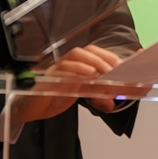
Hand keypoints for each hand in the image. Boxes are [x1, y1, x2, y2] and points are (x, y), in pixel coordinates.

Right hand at [9, 44, 128, 123]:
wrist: (31, 107)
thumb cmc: (55, 96)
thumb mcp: (80, 96)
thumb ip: (97, 96)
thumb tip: (113, 101)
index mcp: (78, 64)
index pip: (96, 53)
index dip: (111, 56)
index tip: (126, 64)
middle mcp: (68, 62)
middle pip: (87, 51)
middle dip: (104, 57)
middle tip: (117, 68)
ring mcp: (57, 67)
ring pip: (75, 56)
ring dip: (92, 62)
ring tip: (105, 71)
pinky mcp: (47, 77)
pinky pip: (61, 69)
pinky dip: (76, 71)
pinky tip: (87, 75)